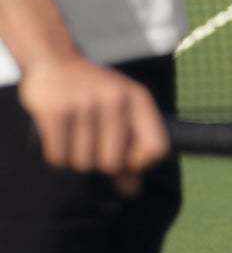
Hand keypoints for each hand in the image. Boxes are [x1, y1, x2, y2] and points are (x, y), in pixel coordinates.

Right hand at [18, 54, 168, 194]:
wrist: (55, 61)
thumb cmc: (95, 94)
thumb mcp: (121, 111)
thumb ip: (131, 148)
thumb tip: (133, 191)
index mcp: (139, 98)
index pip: (156, 148)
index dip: (140, 165)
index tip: (127, 162)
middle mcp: (116, 99)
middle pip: (113, 163)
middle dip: (100, 162)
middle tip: (92, 143)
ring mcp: (85, 104)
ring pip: (83, 164)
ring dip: (76, 158)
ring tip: (75, 134)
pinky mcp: (56, 111)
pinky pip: (58, 158)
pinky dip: (57, 156)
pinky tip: (59, 136)